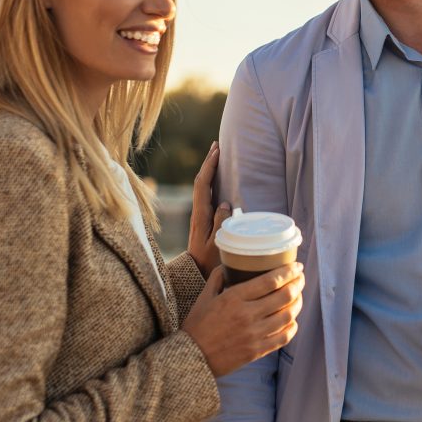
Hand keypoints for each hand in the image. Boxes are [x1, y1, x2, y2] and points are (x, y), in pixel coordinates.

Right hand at [181, 261, 303, 376]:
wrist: (190, 359)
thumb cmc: (196, 327)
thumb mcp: (204, 297)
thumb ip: (218, 278)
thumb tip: (229, 263)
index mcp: (234, 299)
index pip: (271, 281)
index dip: (289, 271)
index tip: (297, 266)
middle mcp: (247, 315)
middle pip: (284, 296)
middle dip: (298, 283)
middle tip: (300, 278)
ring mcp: (254, 335)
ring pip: (288, 316)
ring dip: (297, 303)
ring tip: (298, 296)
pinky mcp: (257, 351)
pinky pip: (284, 337)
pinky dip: (292, 326)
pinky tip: (292, 320)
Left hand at [186, 141, 229, 277]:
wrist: (195, 275)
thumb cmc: (209, 263)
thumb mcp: (217, 245)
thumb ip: (221, 224)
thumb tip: (226, 202)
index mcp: (200, 215)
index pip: (203, 184)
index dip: (209, 166)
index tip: (217, 150)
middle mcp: (198, 212)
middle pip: (201, 181)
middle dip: (208, 162)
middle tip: (217, 145)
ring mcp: (200, 215)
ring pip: (203, 187)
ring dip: (209, 170)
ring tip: (218, 156)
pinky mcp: (204, 220)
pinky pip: (207, 195)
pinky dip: (212, 182)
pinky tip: (219, 180)